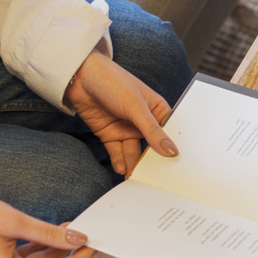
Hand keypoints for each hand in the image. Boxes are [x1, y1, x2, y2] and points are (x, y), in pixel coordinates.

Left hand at [64, 51, 176, 177]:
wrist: (80, 77)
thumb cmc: (113, 81)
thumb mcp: (136, 107)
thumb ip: (152, 131)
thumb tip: (172, 151)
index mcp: (157, 110)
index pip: (169, 134)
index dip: (173, 149)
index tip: (176, 167)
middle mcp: (143, 121)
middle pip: (152, 147)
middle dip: (153, 162)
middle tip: (155, 179)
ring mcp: (127, 129)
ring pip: (134, 152)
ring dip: (135, 165)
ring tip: (136, 177)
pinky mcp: (110, 135)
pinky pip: (117, 152)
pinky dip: (120, 162)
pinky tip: (122, 169)